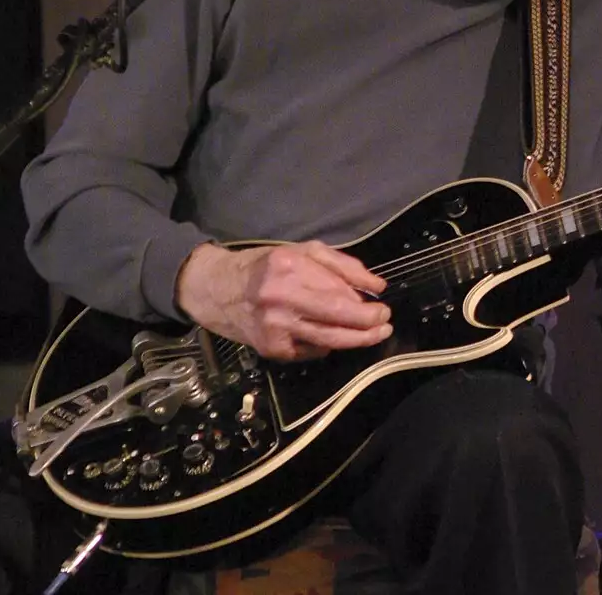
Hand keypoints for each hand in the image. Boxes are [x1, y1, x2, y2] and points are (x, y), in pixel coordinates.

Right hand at [175, 241, 392, 360]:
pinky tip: (332, 337)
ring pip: (328, 341)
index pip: (339, 293)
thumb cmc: (265, 266)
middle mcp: (281, 299)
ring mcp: (274, 327)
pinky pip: (310, 351)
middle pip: (337, 320)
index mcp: (291, 268)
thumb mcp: (303, 251)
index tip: (384, 307)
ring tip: (374, 335)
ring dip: (356, 341)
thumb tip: (377, 286)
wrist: (216, 289)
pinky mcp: (271, 349)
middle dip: (367, 326)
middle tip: (385, 325)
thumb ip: (343, 266)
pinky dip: (326, 344)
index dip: (366, 306)